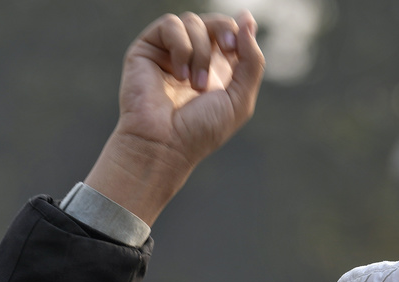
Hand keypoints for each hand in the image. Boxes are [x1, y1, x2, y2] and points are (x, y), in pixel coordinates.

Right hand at [85, 11, 265, 225]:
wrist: (165, 144)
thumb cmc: (201, 130)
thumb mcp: (239, 98)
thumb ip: (251, 61)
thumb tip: (248, 18)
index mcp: (216, 69)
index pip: (230, 34)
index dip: (237, 33)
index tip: (236, 48)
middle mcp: (192, 57)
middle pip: (213, 21)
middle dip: (223, 31)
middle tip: (227, 49)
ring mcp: (169, 52)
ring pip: (192, 22)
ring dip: (201, 52)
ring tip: (195, 84)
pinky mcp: (147, 48)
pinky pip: (170, 25)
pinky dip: (181, 46)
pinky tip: (179, 75)